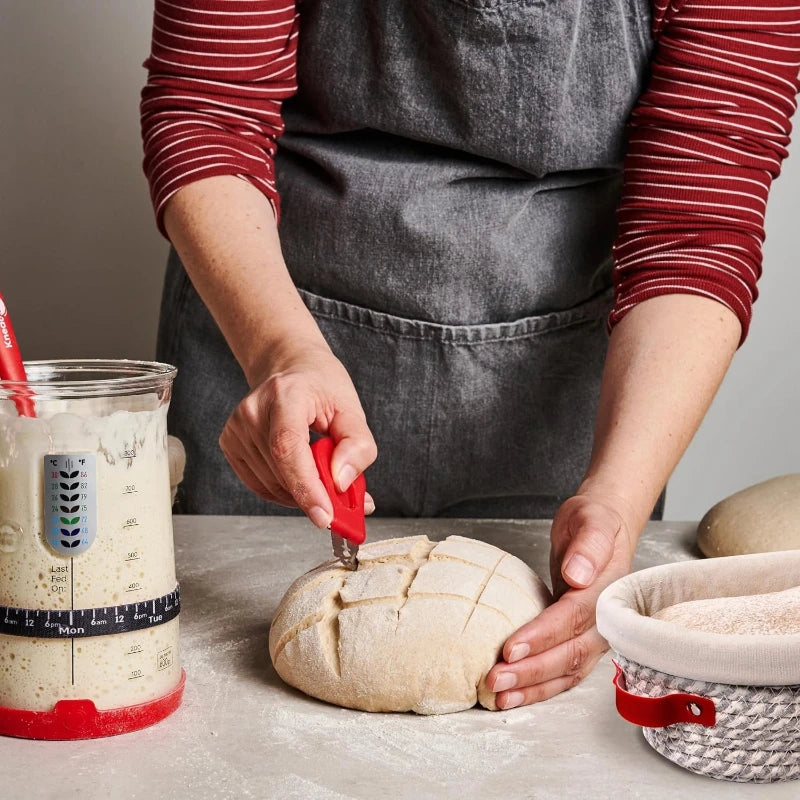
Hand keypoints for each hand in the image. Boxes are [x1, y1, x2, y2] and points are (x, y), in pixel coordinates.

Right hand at [218, 342, 376, 526]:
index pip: (287, 447)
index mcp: (285, 395)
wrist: (291, 368)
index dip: (305, 485)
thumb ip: (357, 446)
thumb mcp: (352, 409)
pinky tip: (300, 476)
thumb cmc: (322, 387)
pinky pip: (261, 486)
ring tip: (322, 477)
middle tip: (343, 503)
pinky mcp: (229, 444)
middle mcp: (253, 411)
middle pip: (281, 471)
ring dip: (302, 494)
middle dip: (314, 495)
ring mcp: (236, 428)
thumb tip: (342, 482)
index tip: (325, 516)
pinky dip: (285, 491)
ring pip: (272, 486)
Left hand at [486, 492, 638, 707]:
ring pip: (567, 671)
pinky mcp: (582, 640)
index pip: (572, 619)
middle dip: (531, 671)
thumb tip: (578, 574)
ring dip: (533, 687)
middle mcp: (606, 620)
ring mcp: (596, 635)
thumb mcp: (591, 520)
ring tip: (499, 696)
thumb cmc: (594, 522)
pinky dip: (540, 687)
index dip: (542, 636)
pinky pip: (564, 671)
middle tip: (495, 680)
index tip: (511, 648)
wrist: (605, 527)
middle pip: (569, 654)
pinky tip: (515, 694)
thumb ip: (588, 546)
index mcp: (608, 591)